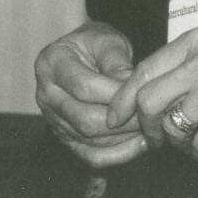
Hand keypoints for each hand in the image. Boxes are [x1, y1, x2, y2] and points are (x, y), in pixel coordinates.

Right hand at [35, 20, 149, 167]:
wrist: (83, 53)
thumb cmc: (95, 44)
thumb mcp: (107, 41)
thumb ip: (117, 62)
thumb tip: (131, 89)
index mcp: (51, 63)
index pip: (83, 87)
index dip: (115, 96)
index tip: (143, 96)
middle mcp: (46, 94)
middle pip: (85, 119)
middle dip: (123, 121)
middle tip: (151, 117)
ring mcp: (53, 118)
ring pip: (89, 140)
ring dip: (124, 139)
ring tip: (150, 129)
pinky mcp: (65, 137)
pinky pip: (91, 156)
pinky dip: (118, 155)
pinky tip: (139, 144)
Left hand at [107, 27, 197, 160]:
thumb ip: (185, 67)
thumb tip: (142, 95)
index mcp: (197, 41)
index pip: (143, 70)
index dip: (123, 98)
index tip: (114, 117)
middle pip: (148, 100)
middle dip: (143, 127)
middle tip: (152, 139)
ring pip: (173, 125)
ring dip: (176, 142)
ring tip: (190, 142)